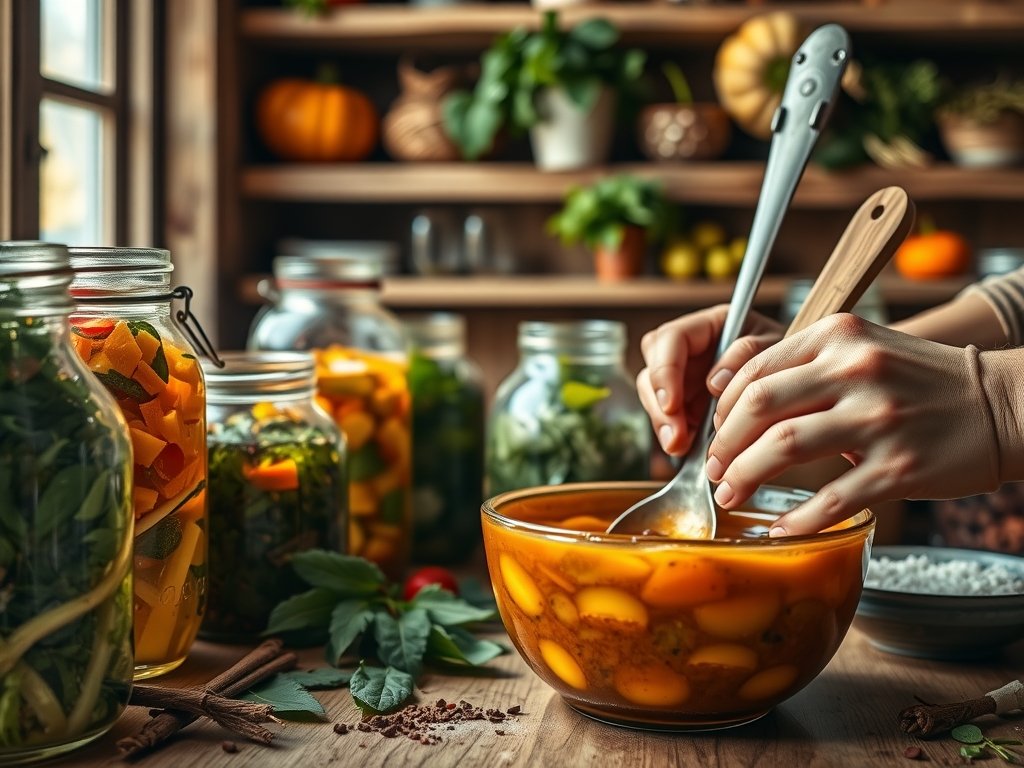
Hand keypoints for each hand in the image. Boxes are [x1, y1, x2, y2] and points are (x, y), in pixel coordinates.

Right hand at [637, 305, 782, 456]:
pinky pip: (668, 417)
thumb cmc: (791, 355)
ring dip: (663, 422)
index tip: (672, 404)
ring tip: (679, 446)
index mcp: (709, 325)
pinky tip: (684, 447)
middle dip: (659, 404)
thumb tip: (715, 382)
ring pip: (654, 395)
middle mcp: (689, 349)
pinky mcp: (685, 403)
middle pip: (652, 368)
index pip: (671, 339)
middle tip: (675, 438)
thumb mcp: (777, 347)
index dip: (665, 370)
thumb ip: (749, 353)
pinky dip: (673, 433)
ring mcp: (684, 376)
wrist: (799, 384)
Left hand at [706, 314, 1001, 535]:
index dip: (722, 408)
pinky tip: (780, 528)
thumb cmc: (918, 381)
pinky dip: (797, 519)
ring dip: (745, 478)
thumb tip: (732, 397)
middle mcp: (856, 370)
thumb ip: (804, 364)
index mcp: (838, 337)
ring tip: (731, 495)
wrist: (1001, 405)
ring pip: (783, 448)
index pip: (755, 370)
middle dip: (724, 445)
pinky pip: (832, 498)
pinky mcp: (900, 468)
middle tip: (714, 470)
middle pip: (759, 406)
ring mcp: (878, 419)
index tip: (713, 434)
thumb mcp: (861, 349)